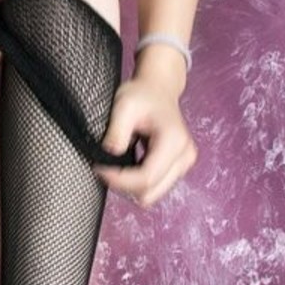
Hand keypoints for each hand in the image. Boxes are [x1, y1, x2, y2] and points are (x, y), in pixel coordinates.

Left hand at [97, 70, 196, 205]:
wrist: (158, 89)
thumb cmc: (142, 95)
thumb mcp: (124, 106)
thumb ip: (117, 131)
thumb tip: (111, 155)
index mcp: (174, 142)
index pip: (146, 178)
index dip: (119, 180)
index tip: (99, 168)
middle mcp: (185, 156)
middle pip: (150, 192)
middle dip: (124, 186)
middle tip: (105, 167)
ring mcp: (184, 164)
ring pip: (152, 194)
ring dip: (131, 186)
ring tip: (116, 165)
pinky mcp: (179, 168)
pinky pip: (155, 187)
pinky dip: (138, 182)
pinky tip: (128, 165)